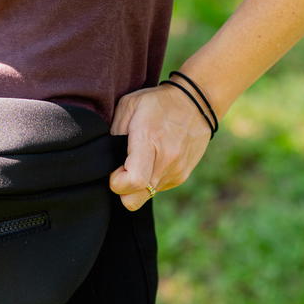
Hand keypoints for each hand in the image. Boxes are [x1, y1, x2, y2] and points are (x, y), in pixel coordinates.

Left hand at [109, 83, 212, 210]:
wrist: (197, 103)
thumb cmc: (158, 102)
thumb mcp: (129, 106)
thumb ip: (114, 133)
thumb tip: (106, 158)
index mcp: (150, 141)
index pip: (133, 181)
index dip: (116, 182)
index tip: (115, 169)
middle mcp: (166, 161)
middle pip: (134, 200)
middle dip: (123, 190)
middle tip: (123, 169)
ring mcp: (176, 172)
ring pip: (145, 196)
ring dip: (138, 184)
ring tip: (142, 158)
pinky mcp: (181, 177)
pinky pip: (157, 189)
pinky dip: (150, 179)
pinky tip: (154, 159)